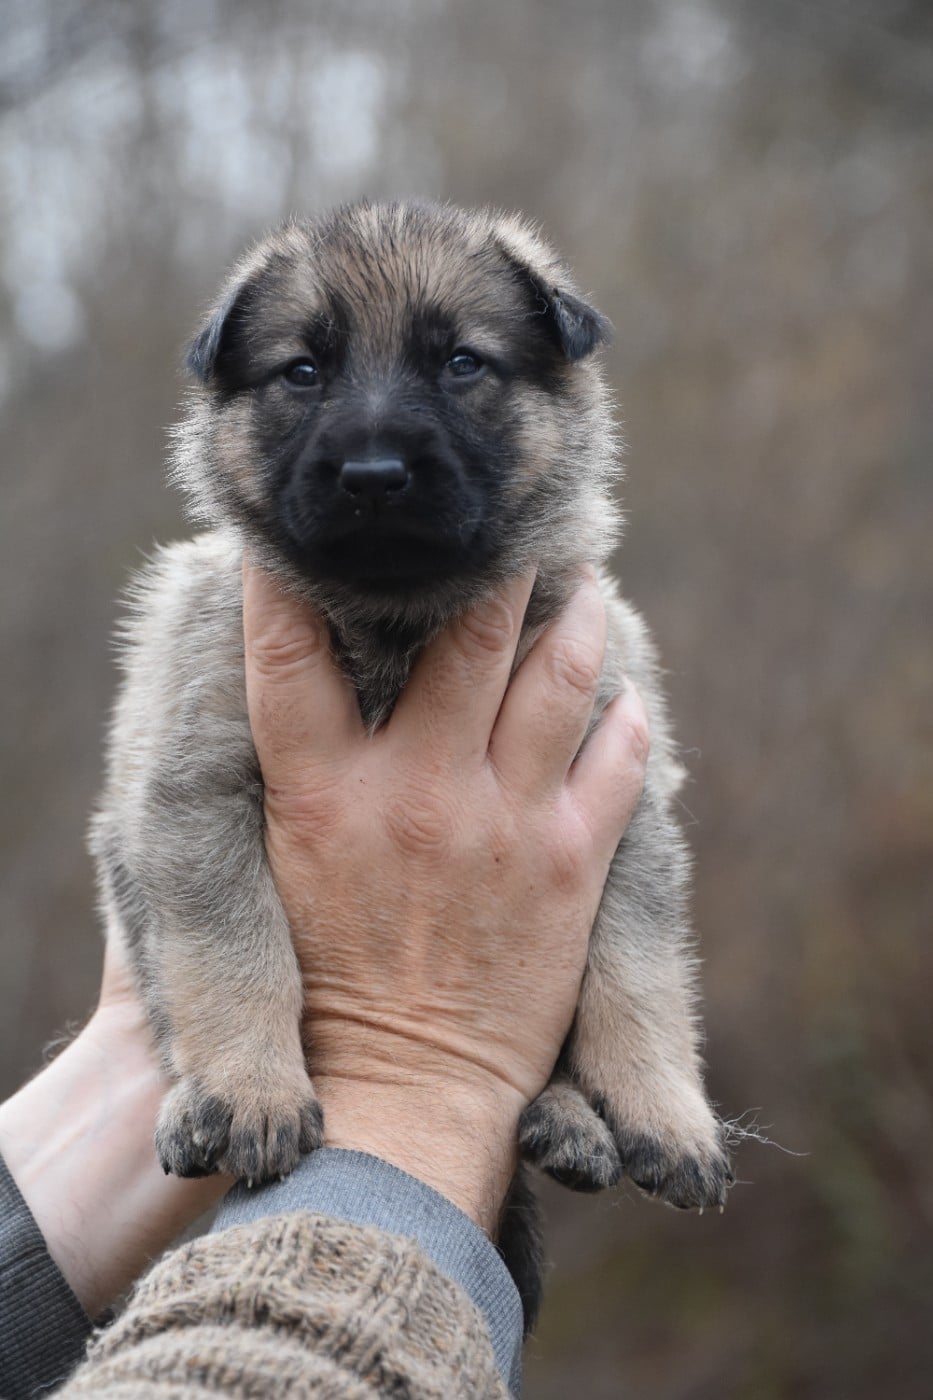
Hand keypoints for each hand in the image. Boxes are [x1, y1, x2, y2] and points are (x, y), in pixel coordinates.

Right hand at [244, 563, 648, 1228]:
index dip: (288, 584)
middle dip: (497, 571)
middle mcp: (415, 792)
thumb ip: (306, 775)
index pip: (289, 658)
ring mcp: (501, 823)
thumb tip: (316, 690)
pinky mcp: (570, 865)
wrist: (406, 1087)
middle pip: (465, 638)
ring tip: (587, 582)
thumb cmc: (333, 979)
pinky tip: (625, 693)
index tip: (303, 538)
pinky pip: (617, 761)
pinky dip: (625, 716)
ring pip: (557, 678)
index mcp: (324, 796)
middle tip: (516, 530)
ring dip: (577, 618)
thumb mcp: (286, 869)